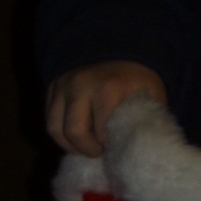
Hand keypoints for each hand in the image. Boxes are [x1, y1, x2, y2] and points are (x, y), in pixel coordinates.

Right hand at [46, 62, 166, 156]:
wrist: (119, 49)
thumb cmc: (137, 79)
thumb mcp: (151, 95)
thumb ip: (146, 121)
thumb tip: (141, 151)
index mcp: (109, 87)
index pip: (101, 133)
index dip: (110, 146)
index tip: (118, 147)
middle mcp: (80, 84)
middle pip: (74, 132)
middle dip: (88, 149)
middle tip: (100, 151)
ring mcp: (63, 84)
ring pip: (55, 129)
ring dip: (70, 145)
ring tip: (87, 147)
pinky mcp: (52, 87)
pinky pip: (49, 120)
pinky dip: (61, 134)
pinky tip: (76, 137)